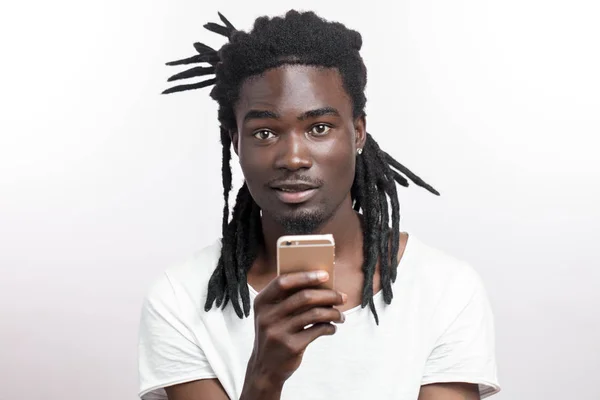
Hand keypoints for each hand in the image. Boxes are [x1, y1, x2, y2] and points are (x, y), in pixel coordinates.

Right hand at [241, 270, 346, 398]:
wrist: (264, 368)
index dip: (305, 276)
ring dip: (333, 313)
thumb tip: (321, 285)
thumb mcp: (270, 315)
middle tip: (342, 297)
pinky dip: (329, 327)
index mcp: (261, 302)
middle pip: (304, 297)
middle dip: (328, 295)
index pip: (283, 282)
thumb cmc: (274, 334)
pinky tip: (332, 328)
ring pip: (314, 314)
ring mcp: (278, 332)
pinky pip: (317, 330)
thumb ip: (287, 299)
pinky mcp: (291, 346)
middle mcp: (267, 316)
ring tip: (340, 316)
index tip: (325, 275)